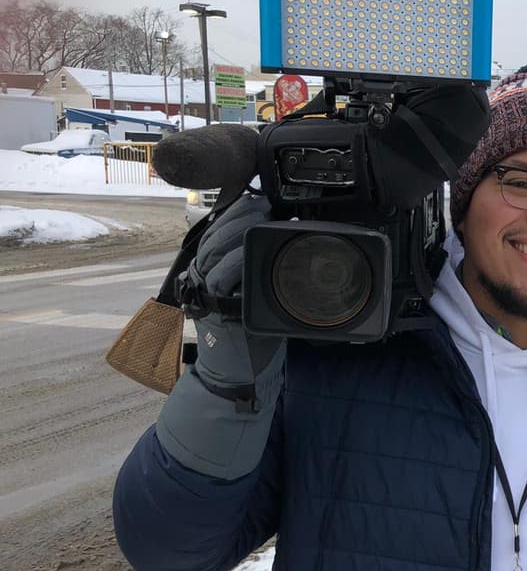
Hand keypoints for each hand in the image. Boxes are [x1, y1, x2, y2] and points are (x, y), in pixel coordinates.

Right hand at [184, 194, 282, 390]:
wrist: (238, 371)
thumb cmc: (250, 330)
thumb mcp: (252, 291)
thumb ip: (255, 268)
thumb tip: (279, 240)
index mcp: (210, 270)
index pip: (216, 232)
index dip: (234, 213)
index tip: (256, 200)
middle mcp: (203, 279)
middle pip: (215, 238)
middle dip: (238, 217)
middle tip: (262, 205)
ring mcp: (208, 294)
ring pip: (216, 253)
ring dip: (238, 232)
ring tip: (260, 218)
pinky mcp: (217, 309)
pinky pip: (222, 280)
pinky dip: (237, 262)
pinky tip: (250, 250)